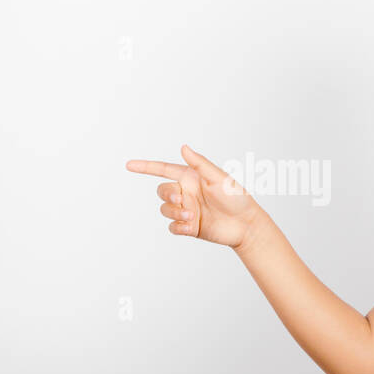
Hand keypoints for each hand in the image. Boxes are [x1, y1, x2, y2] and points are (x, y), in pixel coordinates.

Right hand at [125, 144, 262, 247]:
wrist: (245, 224)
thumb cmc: (236, 197)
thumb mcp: (219, 178)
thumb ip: (200, 164)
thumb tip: (183, 147)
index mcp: (190, 177)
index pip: (163, 170)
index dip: (145, 167)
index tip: (128, 165)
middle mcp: (186, 192)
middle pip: (161, 191)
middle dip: (168, 195)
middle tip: (182, 200)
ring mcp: (186, 210)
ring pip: (165, 209)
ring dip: (174, 212)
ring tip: (191, 216)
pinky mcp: (188, 226)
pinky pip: (172, 226)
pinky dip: (178, 226)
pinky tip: (191, 226)